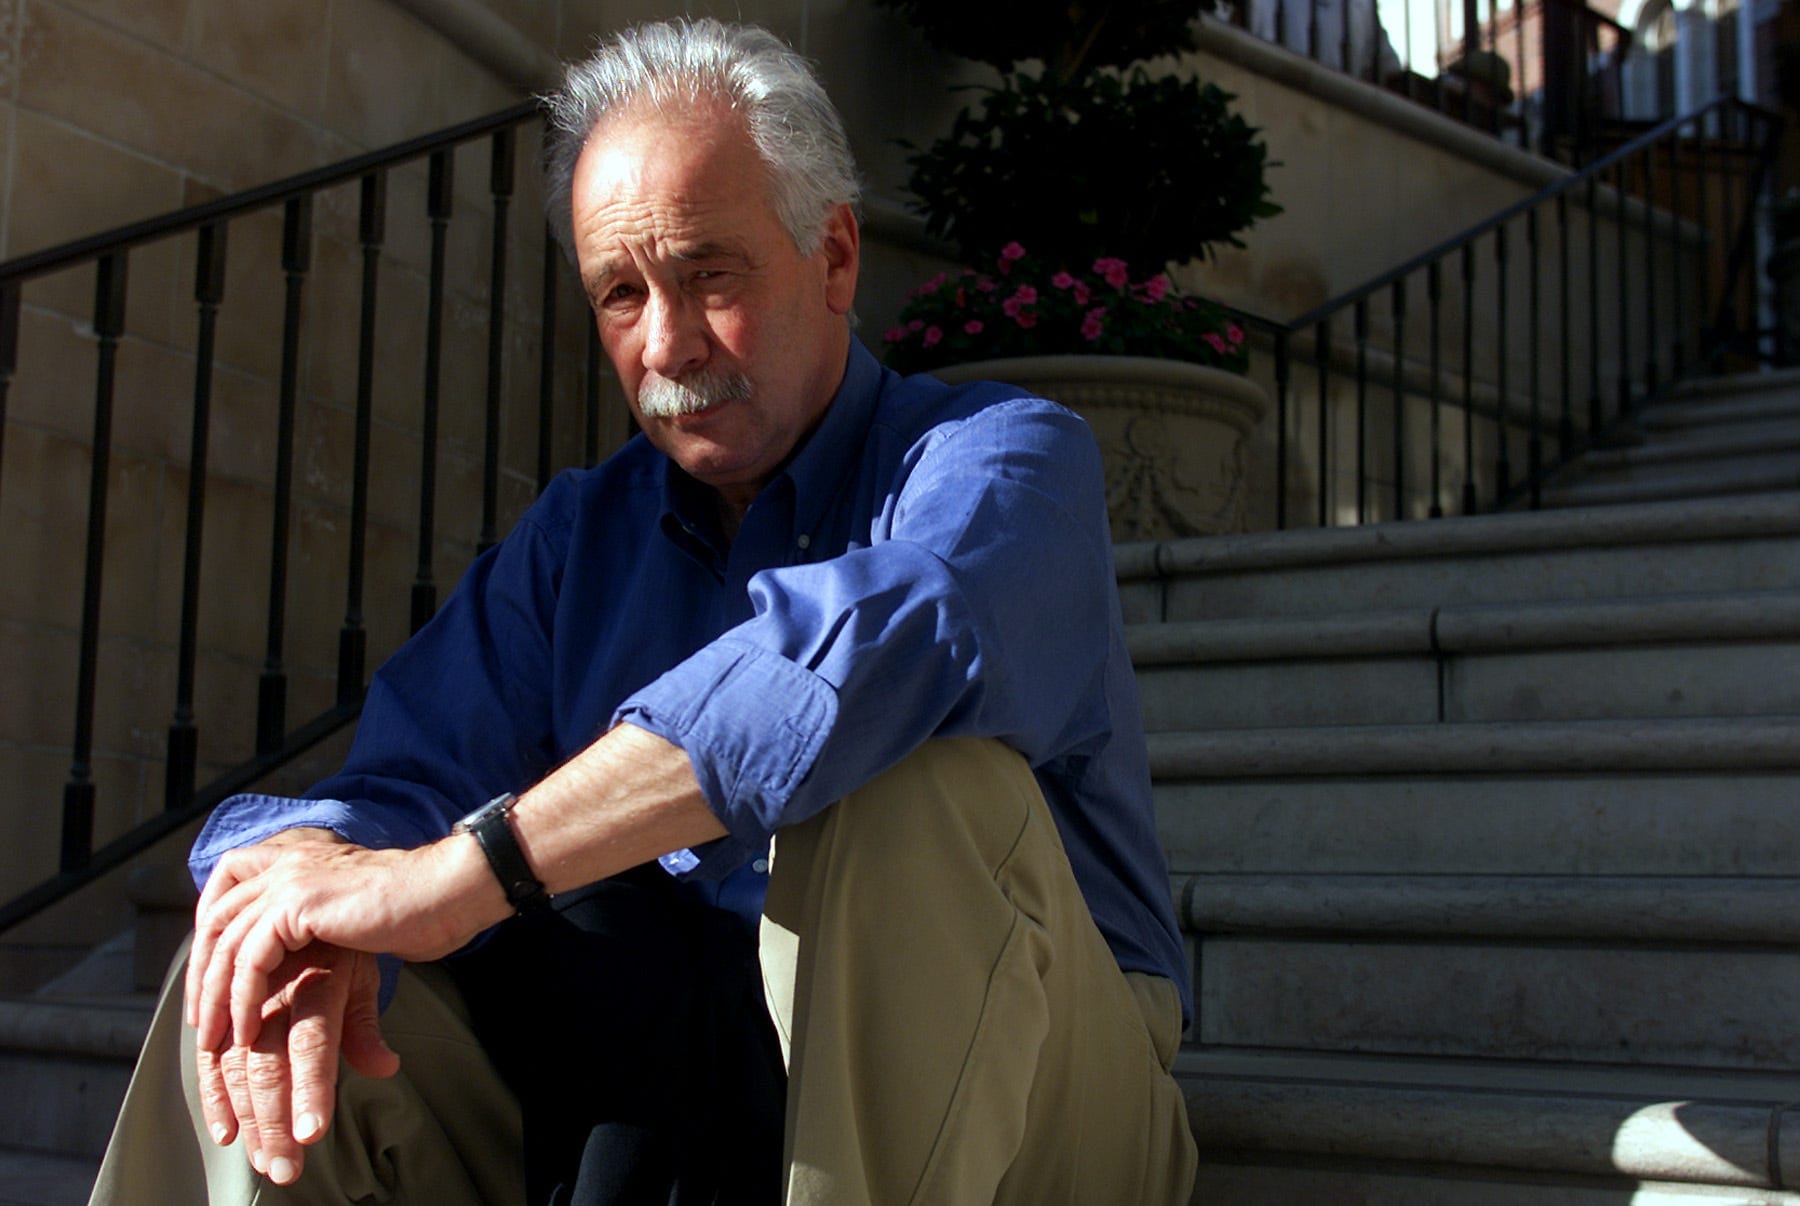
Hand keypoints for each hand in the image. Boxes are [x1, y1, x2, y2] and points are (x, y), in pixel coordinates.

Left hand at [186, 833, 501, 1055]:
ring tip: (217, 1041)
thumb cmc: (418, 910)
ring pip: (224, 942)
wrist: (448, 890)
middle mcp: (286, 864)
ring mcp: (290, 881)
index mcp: (298, 862)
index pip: (228, 896)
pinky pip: (249, 958)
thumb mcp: (355, 922)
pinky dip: (241, 999)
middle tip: (203, 1026)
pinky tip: (248, 1029)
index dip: (211, 945)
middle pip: (215, 920)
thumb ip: (324, 938)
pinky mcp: (298, 904)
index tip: (213, 991)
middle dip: (202, 977)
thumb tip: (310, 976)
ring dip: (215, 997)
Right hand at [193, 941, 397, 1185]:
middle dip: (275, 1122)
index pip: (312, 1042)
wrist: (299, 902)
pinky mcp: (223, 1010)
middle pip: (269, 1064)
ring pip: (239, 1067)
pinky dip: (215, 1096)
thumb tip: (386, 1068)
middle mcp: (276, 991)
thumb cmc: (341, 949)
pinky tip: (225, 1132)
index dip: (310, 1089)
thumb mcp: (362, 976)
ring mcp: (246, 1001)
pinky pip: (211, 1056)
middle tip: (285, 1168)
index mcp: (316, 981)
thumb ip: (364, 1028)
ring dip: (247, 1120)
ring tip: (263, 1161)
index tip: (311, 1135)